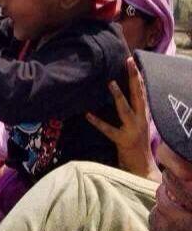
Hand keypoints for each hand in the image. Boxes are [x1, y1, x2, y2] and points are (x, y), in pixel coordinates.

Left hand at [86, 57, 160, 182]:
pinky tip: (87, 114)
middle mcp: (141, 119)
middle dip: (134, 78)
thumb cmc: (136, 143)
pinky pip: (108, 129)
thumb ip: (131, 110)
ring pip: (125, 109)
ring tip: (110, 83)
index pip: (142, 91)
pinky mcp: (122, 140)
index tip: (133, 61)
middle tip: (129, 61)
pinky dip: (98, 121)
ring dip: (118, 96)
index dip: (138, 76)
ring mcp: (132, 130)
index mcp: (144, 114)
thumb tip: (119, 93)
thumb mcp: (137, 124)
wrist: (142, 169)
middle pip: (138, 94)